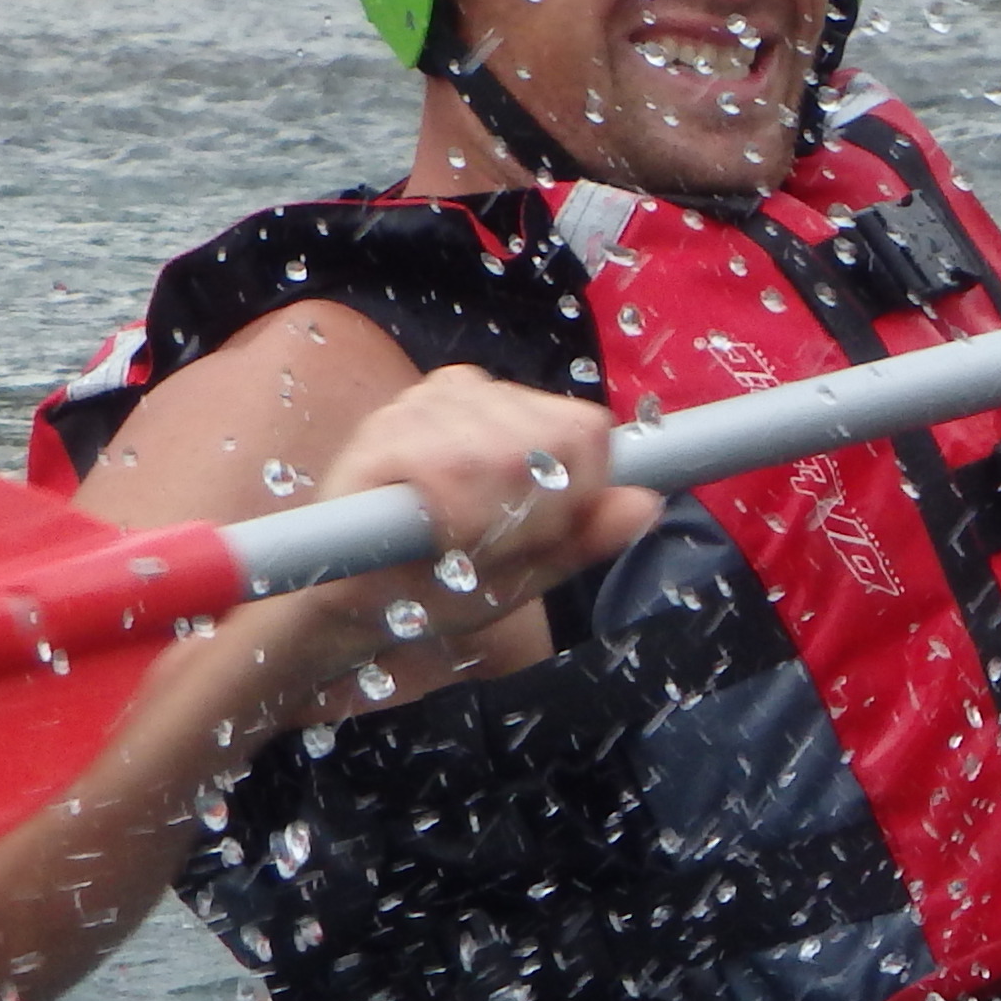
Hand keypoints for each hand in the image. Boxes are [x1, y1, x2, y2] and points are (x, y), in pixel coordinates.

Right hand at [276, 367, 654, 714]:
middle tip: (488, 543)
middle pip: (555, 440)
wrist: (353, 608)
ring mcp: (420, 406)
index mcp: (508, 410)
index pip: (587, 428)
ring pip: (506, 454)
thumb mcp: (529, 565)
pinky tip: (432, 534)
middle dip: (536, 512)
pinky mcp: (380, 436)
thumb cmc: (442, 581)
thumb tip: (647, 503)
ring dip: (492, 521)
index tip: (537, 532)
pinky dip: (455, 518)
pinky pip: (452, 469)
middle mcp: (466, 392)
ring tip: (454, 542)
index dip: (576, 493)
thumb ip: (587, 535)